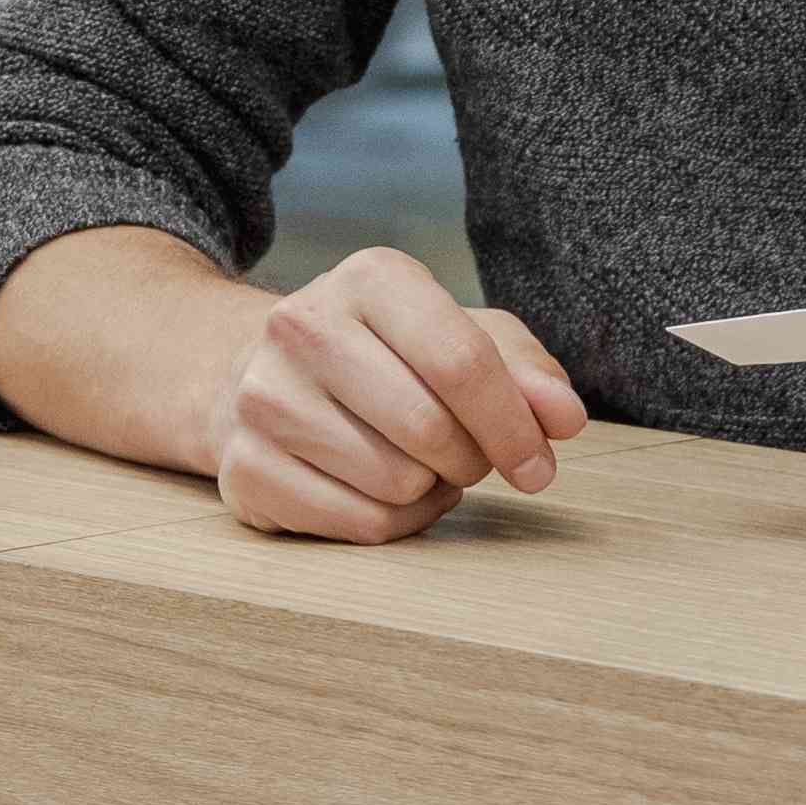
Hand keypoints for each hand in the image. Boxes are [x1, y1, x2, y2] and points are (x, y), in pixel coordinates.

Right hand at [204, 246, 589, 542]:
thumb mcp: (461, 338)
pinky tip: (380, 492)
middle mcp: (302, 326)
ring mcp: (261, 398)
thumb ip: (525, 373)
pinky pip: (357, 525)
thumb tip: (564, 419)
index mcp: (369, 279)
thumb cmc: (385, 357)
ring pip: (395, 484)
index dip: (514, 425)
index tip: (539, 465)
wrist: (261, 375)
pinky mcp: (240, 467)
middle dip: (470, 458)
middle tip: (464, 456)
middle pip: (429, 429)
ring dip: (429, 491)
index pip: (460, 361)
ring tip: (415, 465)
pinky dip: (392, 522)